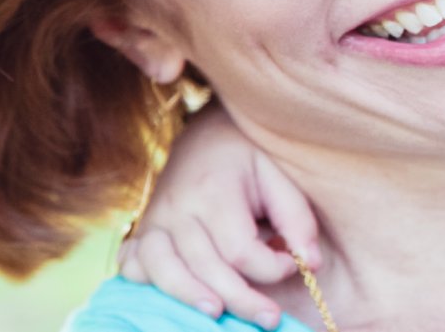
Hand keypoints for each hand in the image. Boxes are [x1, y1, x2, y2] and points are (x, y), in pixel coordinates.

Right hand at [117, 103, 319, 329]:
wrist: (208, 132)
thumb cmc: (251, 158)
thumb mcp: (281, 176)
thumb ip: (298, 219)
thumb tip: (311, 263)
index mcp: (214, 190)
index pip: (240, 249)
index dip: (272, 267)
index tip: (296, 264)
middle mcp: (177, 207)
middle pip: (204, 267)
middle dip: (241, 300)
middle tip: (271, 321)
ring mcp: (154, 219)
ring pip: (162, 269)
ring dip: (188, 298)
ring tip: (216, 316)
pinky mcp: (141, 230)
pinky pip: (133, 264)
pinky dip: (146, 284)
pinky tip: (168, 299)